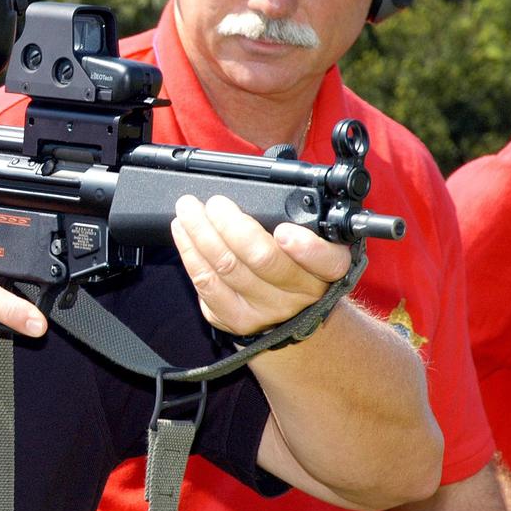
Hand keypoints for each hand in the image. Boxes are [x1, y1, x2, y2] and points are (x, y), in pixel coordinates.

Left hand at [170, 194, 350, 335]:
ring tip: (188, 209)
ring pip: (227, 268)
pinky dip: (190, 254)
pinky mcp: (238, 320)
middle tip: (215, 203)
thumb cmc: (295, 262)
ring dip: (200, 233)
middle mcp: (302, 293)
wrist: (290, 311)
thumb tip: (254, 189)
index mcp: (328, 268)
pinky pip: (207, 285)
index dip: (306, 248)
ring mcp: (268, 310)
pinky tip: (183, 233)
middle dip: (230, 224)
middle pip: (262, 258)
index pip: (327, 260)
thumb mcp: (313, 239)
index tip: (285, 231)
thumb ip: (298, 218)